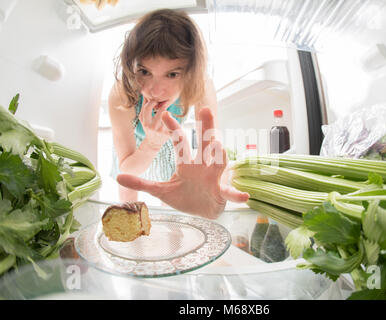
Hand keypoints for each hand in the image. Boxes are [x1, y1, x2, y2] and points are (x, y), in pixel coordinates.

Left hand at [117, 107, 249, 218]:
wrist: (202, 213)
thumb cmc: (185, 197)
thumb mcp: (161, 191)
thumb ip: (142, 183)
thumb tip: (118, 176)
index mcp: (187, 163)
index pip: (180, 142)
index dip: (174, 129)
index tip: (165, 113)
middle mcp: (202, 166)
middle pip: (204, 143)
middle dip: (205, 127)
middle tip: (205, 109)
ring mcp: (213, 178)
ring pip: (218, 162)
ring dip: (220, 155)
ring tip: (219, 147)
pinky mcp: (221, 193)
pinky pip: (229, 192)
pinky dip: (236, 195)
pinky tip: (243, 197)